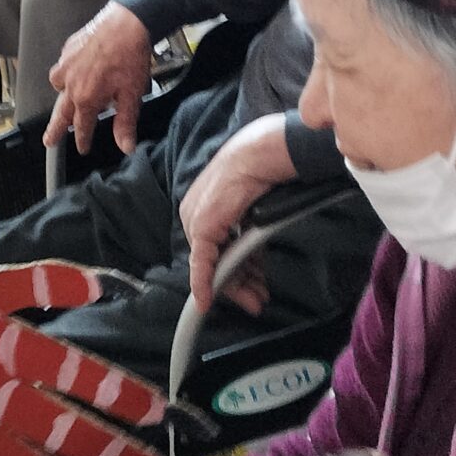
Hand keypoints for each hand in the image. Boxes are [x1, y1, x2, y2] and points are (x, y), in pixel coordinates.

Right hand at [45, 2, 155, 156]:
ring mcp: (66, 66)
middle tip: (48, 140)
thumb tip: (126, 146)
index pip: (81, 127)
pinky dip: (65, 74)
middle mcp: (71, 84)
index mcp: (86, 98)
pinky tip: (75, 73)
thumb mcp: (132, 95)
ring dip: (62, 98)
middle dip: (55, 129)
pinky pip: (61, 67)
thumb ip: (125, 123)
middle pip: (61, 113)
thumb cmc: (130, 56)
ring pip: (58, 88)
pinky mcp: (67, 50)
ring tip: (66, 102)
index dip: (83, 140)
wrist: (126, 24)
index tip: (83, 148)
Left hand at [180, 114, 299, 313]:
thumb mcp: (251, 209)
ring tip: (257, 299)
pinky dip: (204, 282)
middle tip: (257, 300)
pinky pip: (201, 262)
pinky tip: (206, 300)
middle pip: (216, 260)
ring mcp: (196, 221)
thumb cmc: (261, 172)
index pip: (215, 248)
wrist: (260, 155)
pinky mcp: (201, 228)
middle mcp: (195, 215)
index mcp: (204, 208)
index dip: (233, 271)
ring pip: (214, 265)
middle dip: (239, 283)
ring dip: (236, 285)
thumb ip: (246, 232)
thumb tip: (254, 257)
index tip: (248, 289)